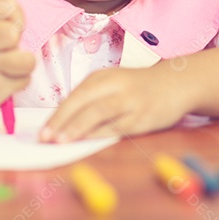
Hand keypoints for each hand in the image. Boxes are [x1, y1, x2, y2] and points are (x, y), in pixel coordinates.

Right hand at [0, 0, 34, 108]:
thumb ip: (4, 10)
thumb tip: (20, 23)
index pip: (8, 7)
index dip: (16, 17)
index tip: (6, 26)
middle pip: (13, 34)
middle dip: (17, 40)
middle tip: (6, 47)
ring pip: (27, 61)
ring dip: (24, 63)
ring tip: (8, 63)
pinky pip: (25, 80)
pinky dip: (19, 79)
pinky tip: (2, 78)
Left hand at [39, 63, 193, 141]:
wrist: (176, 83)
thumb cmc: (137, 87)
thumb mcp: (112, 84)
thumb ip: (90, 98)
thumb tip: (61, 122)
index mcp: (102, 77)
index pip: (74, 96)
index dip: (57, 114)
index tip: (42, 130)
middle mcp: (115, 86)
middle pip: (83, 102)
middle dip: (61, 121)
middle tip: (46, 137)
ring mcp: (130, 101)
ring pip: (99, 113)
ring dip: (78, 127)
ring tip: (61, 141)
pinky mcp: (143, 117)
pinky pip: (118, 127)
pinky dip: (100, 135)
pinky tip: (87, 142)